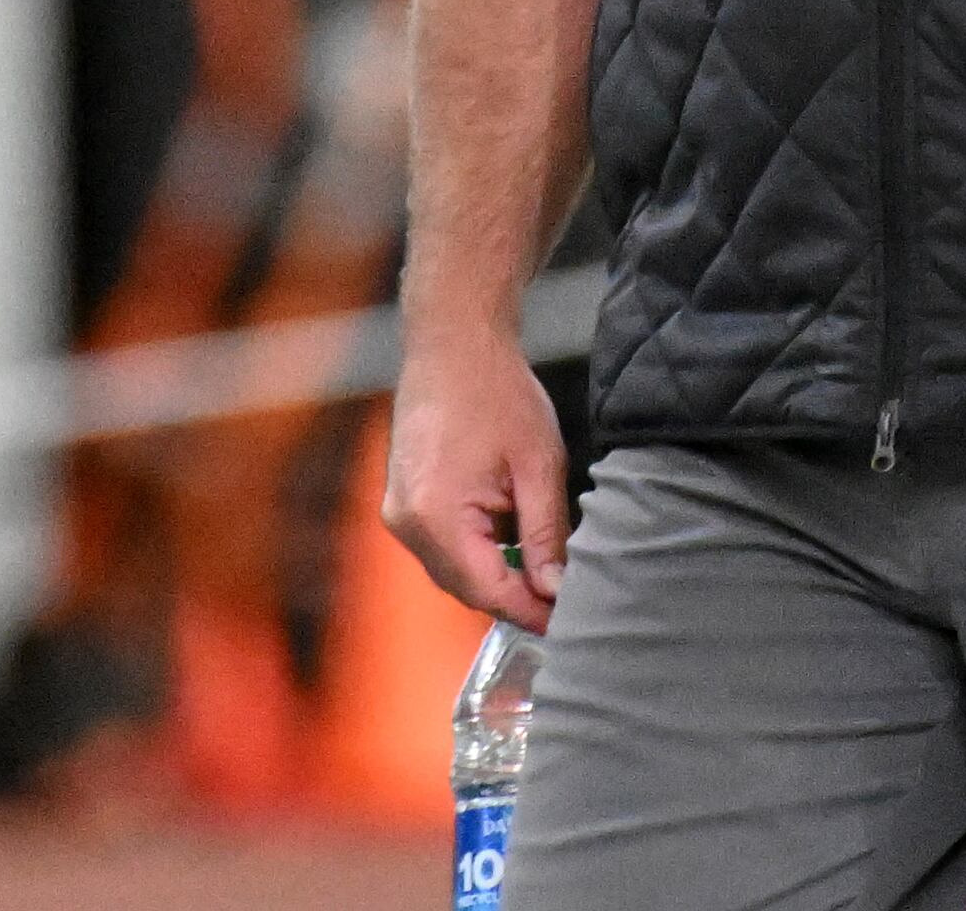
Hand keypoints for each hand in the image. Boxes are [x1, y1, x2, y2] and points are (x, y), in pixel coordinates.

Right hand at [381, 328, 571, 628]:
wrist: (453, 343)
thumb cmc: (497, 393)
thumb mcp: (538, 465)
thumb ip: (546, 534)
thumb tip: (555, 590)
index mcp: (436, 518)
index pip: (488, 591)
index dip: (530, 611)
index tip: (567, 623)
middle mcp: (406, 524)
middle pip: (467, 588)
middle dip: (515, 596)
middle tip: (563, 600)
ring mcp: (397, 514)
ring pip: (453, 571)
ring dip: (495, 574)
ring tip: (544, 568)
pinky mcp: (401, 502)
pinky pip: (441, 547)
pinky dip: (476, 551)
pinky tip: (511, 537)